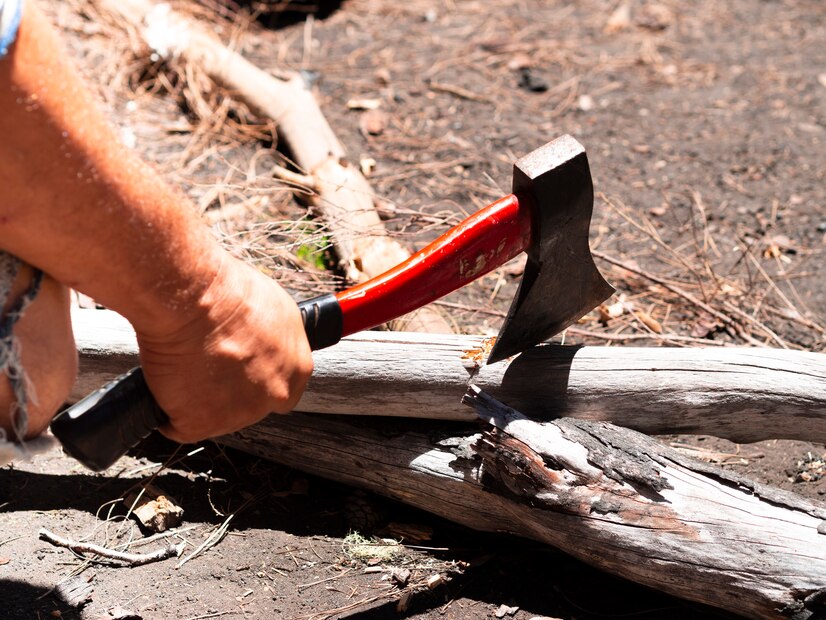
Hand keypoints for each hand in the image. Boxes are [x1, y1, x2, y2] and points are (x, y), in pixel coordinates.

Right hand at [134, 255, 312, 443]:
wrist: (193, 299)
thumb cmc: (230, 292)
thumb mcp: (276, 309)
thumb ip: (277, 339)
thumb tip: (266, 342)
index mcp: (297, 370)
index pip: (283, 389)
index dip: (257, 379)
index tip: (239, 370)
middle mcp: (274, 396)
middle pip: (250, 405)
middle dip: (229, 390)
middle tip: (207, 363)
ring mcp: (238, 415)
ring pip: (214, 416)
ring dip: (198, 399)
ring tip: (186, 364)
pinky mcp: (200, 425)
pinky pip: (178, 425)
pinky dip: (167, 409)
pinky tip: (167, 382)